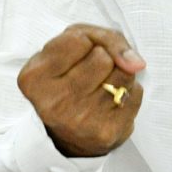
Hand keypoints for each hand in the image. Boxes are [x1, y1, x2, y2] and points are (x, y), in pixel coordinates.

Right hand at [18, 23, 145, 157]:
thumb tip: (136, 63)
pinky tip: (111, 102)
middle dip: (103, 58)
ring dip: (119, 74)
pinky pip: (135, 93)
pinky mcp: (107, 132)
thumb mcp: (76, 43)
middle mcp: (53, 102)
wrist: (73, 130)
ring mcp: (80, 120)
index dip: (84, 42)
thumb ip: (106, 39)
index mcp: (35, 77)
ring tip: (101, 86)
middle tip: (90, 73)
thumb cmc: (73, 74)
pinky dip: (129, 92)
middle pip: (102, 58)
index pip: (77, 40)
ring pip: (124, 73)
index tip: (75, 56)